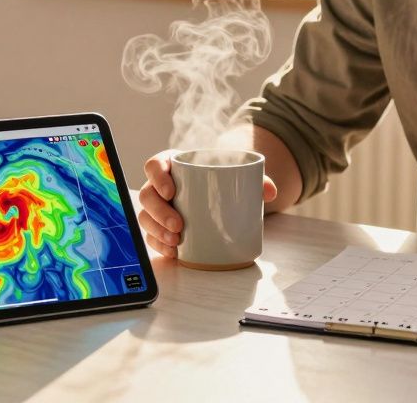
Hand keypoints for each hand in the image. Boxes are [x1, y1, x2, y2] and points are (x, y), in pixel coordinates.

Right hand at [136, 149, 277, 258]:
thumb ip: (256, 179)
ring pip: (146, 217)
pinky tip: (171, 252)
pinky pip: (151, 235)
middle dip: (159, 212)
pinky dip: (159, 244)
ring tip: (175, 242)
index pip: (154, 165)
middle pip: (147, 195)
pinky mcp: (161, 225)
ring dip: (156, 231)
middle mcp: (161, 185)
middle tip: (178, 225)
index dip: (157, 177)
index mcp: (173, 164)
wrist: (224, 191)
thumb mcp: (239, 174)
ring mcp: (159, 207)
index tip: (171, 190)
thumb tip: (271, 192)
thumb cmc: (225, 178)